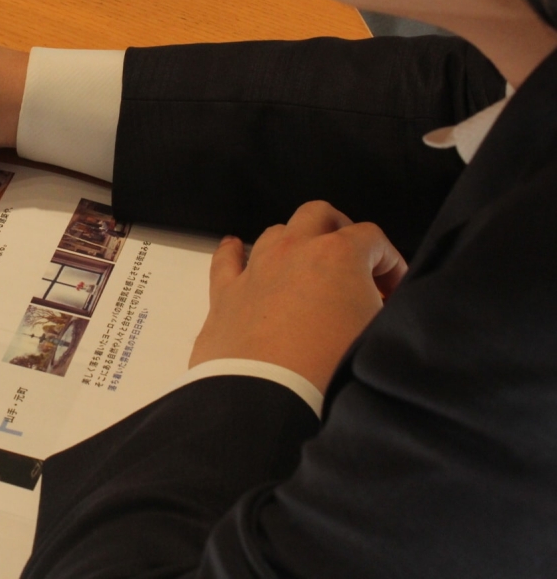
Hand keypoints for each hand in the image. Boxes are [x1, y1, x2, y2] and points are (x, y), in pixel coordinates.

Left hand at [190, 200, 406, 393]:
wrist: (271, 400)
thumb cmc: (335, 369)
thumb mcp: (381, 334)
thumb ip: (384, 309)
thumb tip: (380, 307)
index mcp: (338, 255)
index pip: (373, 237)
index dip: (390, 262)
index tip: (393, 292)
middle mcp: (293, 250)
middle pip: (319, 215)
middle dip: (340, 232)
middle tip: (353, 267)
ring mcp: (255, 269)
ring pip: (275, 233)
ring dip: (295, 245)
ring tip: (306, 274)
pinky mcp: (224, 294)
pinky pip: (225, 258)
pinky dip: (234, 251)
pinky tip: (236, 250)